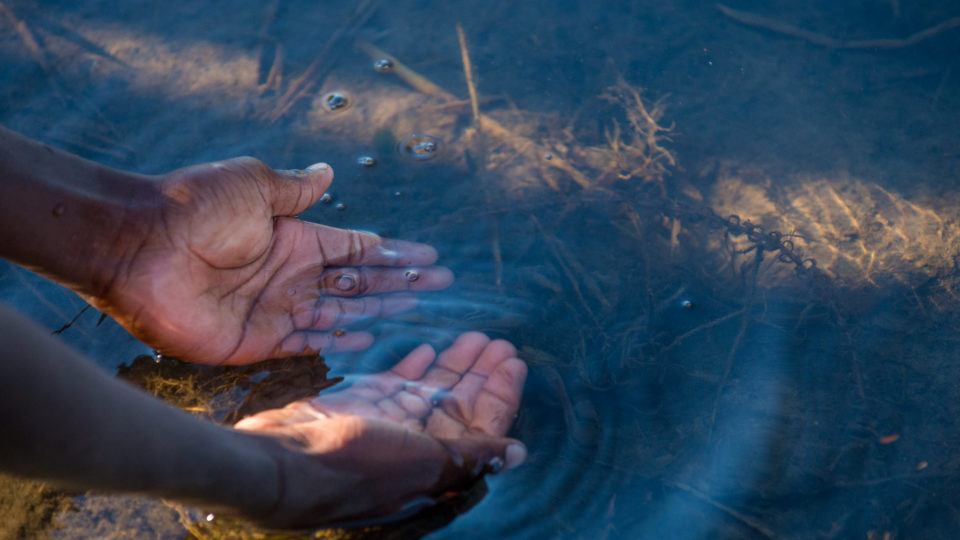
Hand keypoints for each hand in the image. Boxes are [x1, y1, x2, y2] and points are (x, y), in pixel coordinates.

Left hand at [91, 157, 451, 364]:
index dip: (393, 253)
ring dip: (378, 310)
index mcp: (293, 237)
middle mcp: (289, 274)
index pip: (356, 247)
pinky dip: (336, 341)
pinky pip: (305, 343)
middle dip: (399, 282)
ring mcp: (275, 308)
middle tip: (439, 284)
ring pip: (340, 312)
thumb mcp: (252, 184)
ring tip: (415, 309)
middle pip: (358, 281)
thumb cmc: (194, 208)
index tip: (428, 257)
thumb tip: (329, 172)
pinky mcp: (254, 341)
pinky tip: (366, 338)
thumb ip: (294, 189)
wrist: (138, 247)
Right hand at [234, 332, 527, 528]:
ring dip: (453, 364)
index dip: (501, 393)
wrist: (282, 462)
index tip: (514, 361)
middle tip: (501, 341)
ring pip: (429, 390)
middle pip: (459, 404)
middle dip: (481, 373)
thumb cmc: (354, 465)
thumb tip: (518, 453)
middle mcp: (415, 444)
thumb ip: (470, 453)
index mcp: (436, 462)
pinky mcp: (359, 406)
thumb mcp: (423, 460)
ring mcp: (386, 423)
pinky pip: (393, 384)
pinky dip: (412, 367)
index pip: (481, 425)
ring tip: (474, 336)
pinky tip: (429, 348)